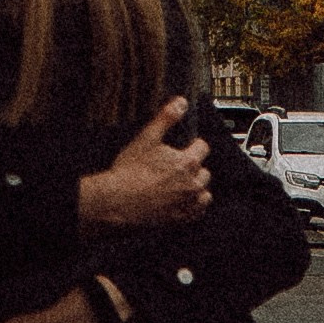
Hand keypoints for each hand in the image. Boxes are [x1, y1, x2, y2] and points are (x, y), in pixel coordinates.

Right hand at [79, 97, 210, 235]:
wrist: (118, 202)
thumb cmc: (130, 172)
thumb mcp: (147, 138)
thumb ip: (166, 118)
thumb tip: (180, 103)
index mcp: (187, 163)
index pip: (203, 147)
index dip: (192, 144)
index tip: (183, 147)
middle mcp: (193, 184)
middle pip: (205, 170)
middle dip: (193, 167)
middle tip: (173, 166)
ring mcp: (188, 204)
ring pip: (204, 192)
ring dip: (195, 186)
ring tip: (176, 183)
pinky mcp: (182, 219)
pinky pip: (198, 210)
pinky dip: (192, 204)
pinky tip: (178, 199)